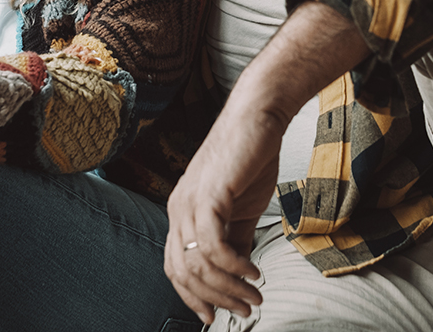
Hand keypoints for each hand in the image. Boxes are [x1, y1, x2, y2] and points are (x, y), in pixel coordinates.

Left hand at [163, 91, 282, 323]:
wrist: (257, 119)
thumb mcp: (240, 209)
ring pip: (198, 264)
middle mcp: (178, 209)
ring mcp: (190, 202)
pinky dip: (234, 267)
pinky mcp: (209, 196)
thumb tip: (238, 274)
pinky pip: (212, 246)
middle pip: (183, 272)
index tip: (216, 315)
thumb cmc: (250, 159)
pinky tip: (253, 271)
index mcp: (182, 213)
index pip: (175, 267)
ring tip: (255, 295)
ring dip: (229, 288)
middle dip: (215, 298)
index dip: (193, 296)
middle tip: (244, 310)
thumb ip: (235, 240)